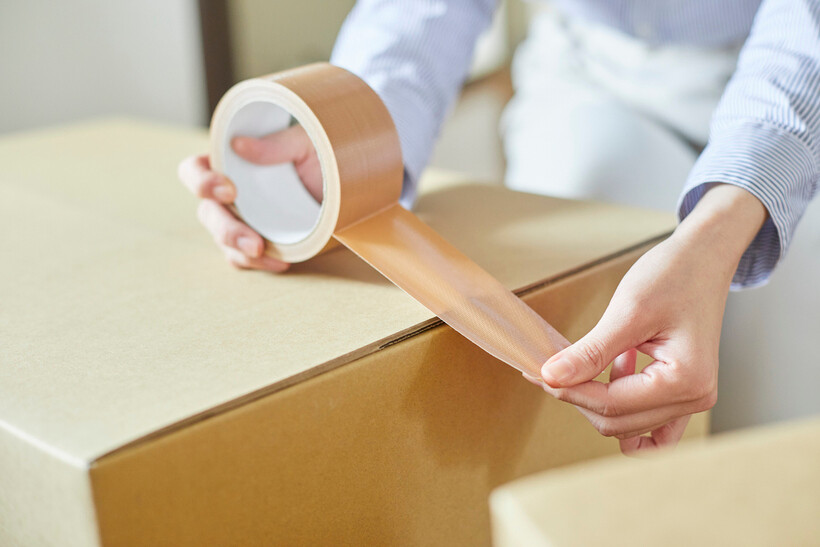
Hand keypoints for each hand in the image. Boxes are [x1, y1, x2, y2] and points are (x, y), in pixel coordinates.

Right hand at [177, 125, 321, 271]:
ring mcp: (241, 221)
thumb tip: (239, 145)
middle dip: (226, 229)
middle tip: (252, 240)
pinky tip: (280, 262)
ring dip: (239, 249)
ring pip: (222, 240)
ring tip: (262, 251)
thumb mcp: (306, 143)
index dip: (202, 181)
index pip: (193, 170)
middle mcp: (228, 194)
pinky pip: (243, 259)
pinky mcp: (257, 242)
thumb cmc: (322, 157)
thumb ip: (276, 144)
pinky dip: (257, 263)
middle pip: (207, 213)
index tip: (230, 190)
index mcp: (229, 163)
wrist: (350, 188)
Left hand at [535, 184, 767, 454]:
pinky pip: (649, 422)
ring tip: (581, 364)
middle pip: (618, 422)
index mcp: (686, 381)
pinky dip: (622, 408)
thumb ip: (590, 352)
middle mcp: (695, 397)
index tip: (539, 374)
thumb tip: (551, 377)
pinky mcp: (684, 390)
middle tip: (551, 369)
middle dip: (580, 397)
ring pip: (628, 423)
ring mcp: (692, 398)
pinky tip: (608, 375)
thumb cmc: (674, 275)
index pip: (612, 405)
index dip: (570, 392)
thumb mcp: (627, 312)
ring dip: (597, 400)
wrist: (703, 257)